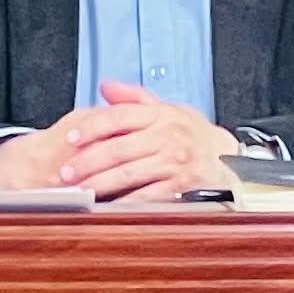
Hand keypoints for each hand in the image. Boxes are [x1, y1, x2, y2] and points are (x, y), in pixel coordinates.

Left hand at [5, 82, 240, 202]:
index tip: (71, 137)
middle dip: (87, 162)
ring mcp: (174, 163)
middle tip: (66, 172)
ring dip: (100, 184)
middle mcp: (168, 137)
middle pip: (118, 149)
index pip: (119, 117)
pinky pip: (147, 196)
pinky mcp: (180, 187)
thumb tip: (105, 87)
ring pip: (129, 174)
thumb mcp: (168, 109)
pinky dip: (125, 202)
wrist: (228, 159)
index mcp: (161, 115)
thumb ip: (134, 98)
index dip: (92, 127)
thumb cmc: (192, 134)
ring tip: (79, 190)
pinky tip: (108, 205)